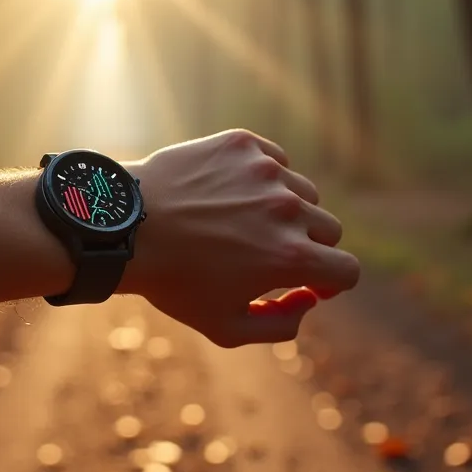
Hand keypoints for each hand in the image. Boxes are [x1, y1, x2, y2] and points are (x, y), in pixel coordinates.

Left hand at [121, 129, 359, 347]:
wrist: (124, 226)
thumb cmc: (172, 282)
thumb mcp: (225, 327)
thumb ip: (282, 325)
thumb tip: (310, 299)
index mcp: (290, 256)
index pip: (347, 270)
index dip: (332, 282)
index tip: (309, 283)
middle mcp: (287, 208)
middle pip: (329, 230)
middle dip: (309, 247)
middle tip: (271, 254)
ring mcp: (266, 171)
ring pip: (304, 193)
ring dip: (287, 210)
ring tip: (244, 223)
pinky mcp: (244, 144)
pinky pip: (276, 162)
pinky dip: (264, 179)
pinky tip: (231, 195)